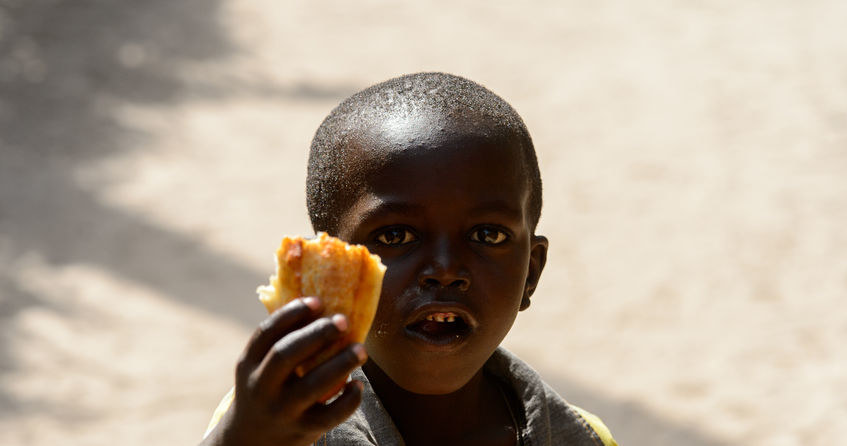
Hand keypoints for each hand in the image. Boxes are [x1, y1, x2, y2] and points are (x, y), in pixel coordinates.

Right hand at [202, 297, 367, 445]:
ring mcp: (281, 410)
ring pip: (312, 385)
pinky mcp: (302, 430)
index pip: (266, 333)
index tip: (317, 301)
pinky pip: (329, 416)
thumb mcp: (260, 366)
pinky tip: (358, 385)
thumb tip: (322, 303)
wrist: (251, 440)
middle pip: (286, 355)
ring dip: (340, 364)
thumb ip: (282, 340)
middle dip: (317, 334)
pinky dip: (348, 400)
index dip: (291, 314)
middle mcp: (260, 387)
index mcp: (248, 364)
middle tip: (344, 321)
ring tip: (361, 350)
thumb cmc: (267, 389)